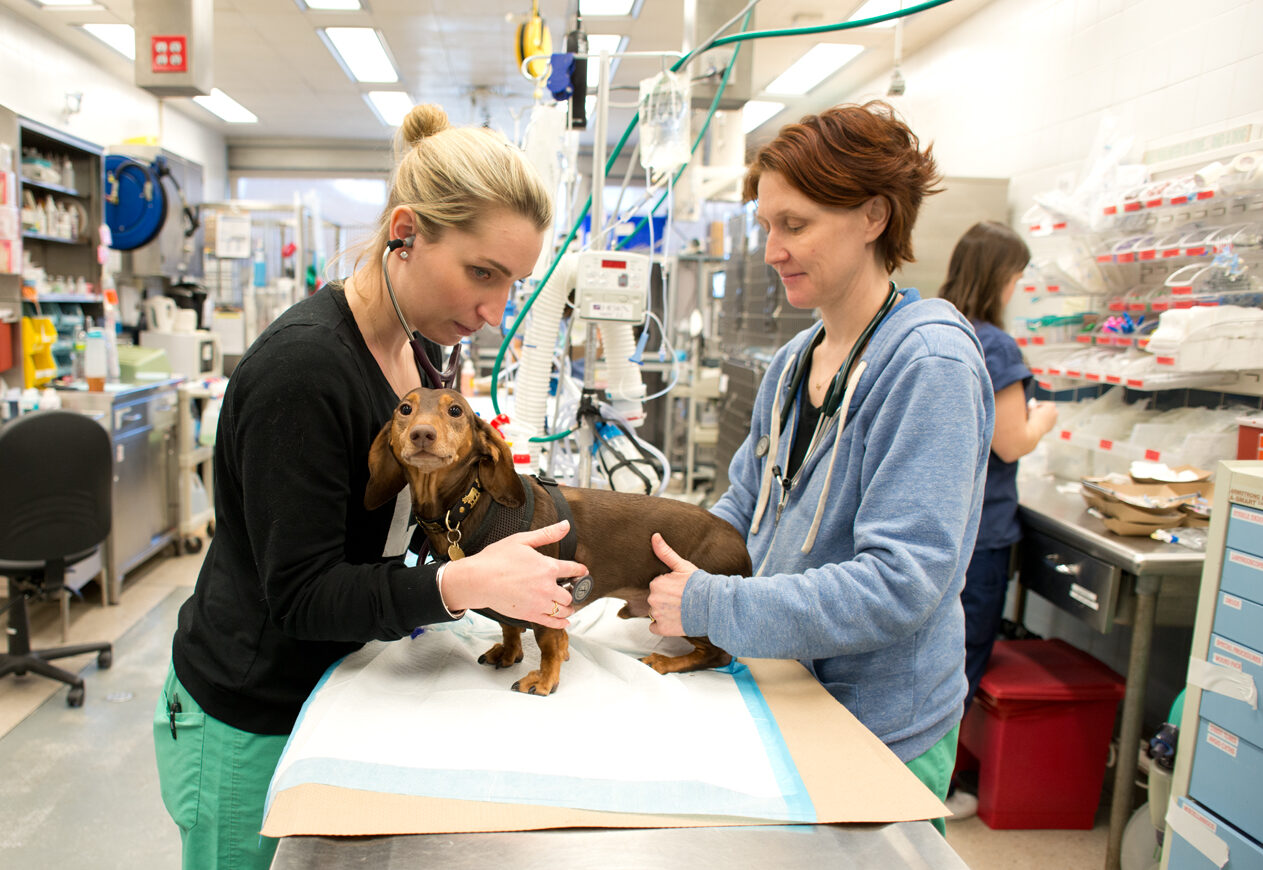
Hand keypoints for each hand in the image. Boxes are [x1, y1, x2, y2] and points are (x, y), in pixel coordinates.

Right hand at [441, 520, 587, 628]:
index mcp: (548, 567)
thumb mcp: (523, 540)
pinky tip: (566, 620)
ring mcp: (540, 603)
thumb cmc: (496, 558)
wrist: (478, 580)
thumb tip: (566, 525)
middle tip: (571, 589)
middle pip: (570, 592)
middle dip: (573, 590)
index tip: (582, 571)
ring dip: (568, 606)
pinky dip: (561, 622)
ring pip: (563, 608)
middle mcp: (547, 587)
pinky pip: (552, 622)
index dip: (580, 570)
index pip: (573, 570)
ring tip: (568, 604)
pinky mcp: (530, 615)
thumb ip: (547, 534)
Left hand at [647, 533, 694, 636]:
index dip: (668, 587)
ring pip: (655, 613)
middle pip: (655, 599)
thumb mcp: (683, 566)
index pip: (656, 586)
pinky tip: (675, 620)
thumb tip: (654, 536)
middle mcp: (653, 600)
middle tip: (681, 599)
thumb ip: (665, 552)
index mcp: (656, 584)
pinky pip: (655, 627)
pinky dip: (663, 625)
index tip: (679, 589)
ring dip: (664, 612)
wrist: (713, 606)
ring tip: (681, 609)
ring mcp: (658, 615)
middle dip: (665, 599)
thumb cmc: (699, 585)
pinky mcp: (662, 629)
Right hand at [1029, 400, 1057, 435]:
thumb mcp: (1032, 409)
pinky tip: (1039, 423)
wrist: (1036, 429)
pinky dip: (1045, 422)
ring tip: (1036, 418)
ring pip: (1048, 416)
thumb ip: (1033, 403)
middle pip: (1048, 409)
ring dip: (1044, 416)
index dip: (1038, 405)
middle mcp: (1055, 411)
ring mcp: (1055, 419)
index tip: (1034, 408)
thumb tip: (1033, 399)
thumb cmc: (1034, 417)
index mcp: (1051, 405)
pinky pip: (1048, 422)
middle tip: (1036, 413)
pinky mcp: (1053, 425)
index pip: (1044, 403)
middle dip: (1043, 410)